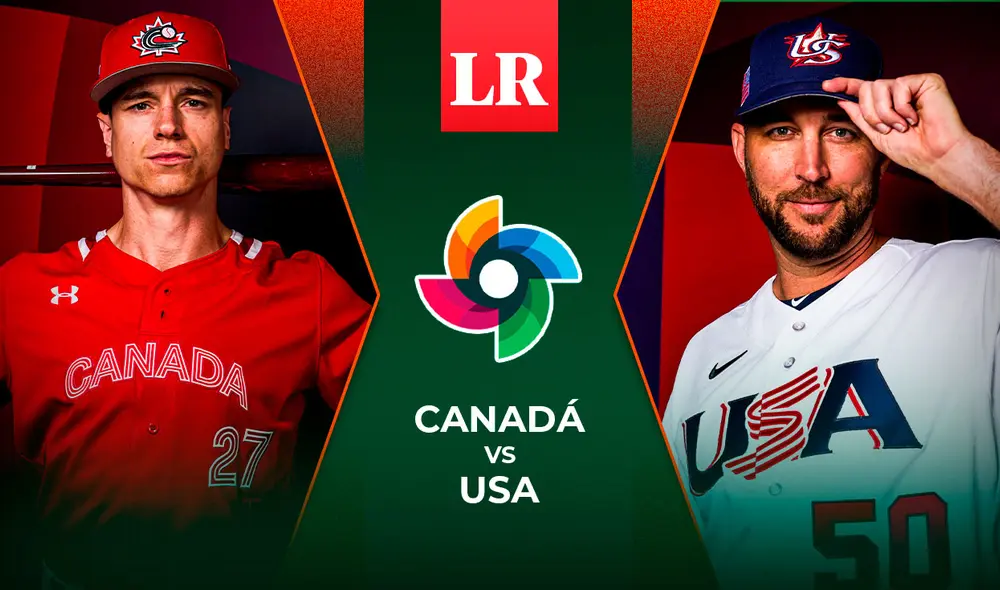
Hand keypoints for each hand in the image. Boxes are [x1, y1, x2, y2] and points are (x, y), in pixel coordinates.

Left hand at [822, 74, 972, 179]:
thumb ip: (860, 116)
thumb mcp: (876, 134)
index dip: (844, 84)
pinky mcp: (926, 80)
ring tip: (901, 126)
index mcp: (886, 103)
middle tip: (886, 129)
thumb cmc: (910, 149)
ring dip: (885, 112)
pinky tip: (914, 118)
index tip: (825, 85)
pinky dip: (902, 107)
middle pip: (867, 87)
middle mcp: (897, 91)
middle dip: (871, 112)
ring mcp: (911, 85)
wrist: (935, 155)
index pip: (862, 89)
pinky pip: (899, 85)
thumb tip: (841, 99)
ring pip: (879, 86)